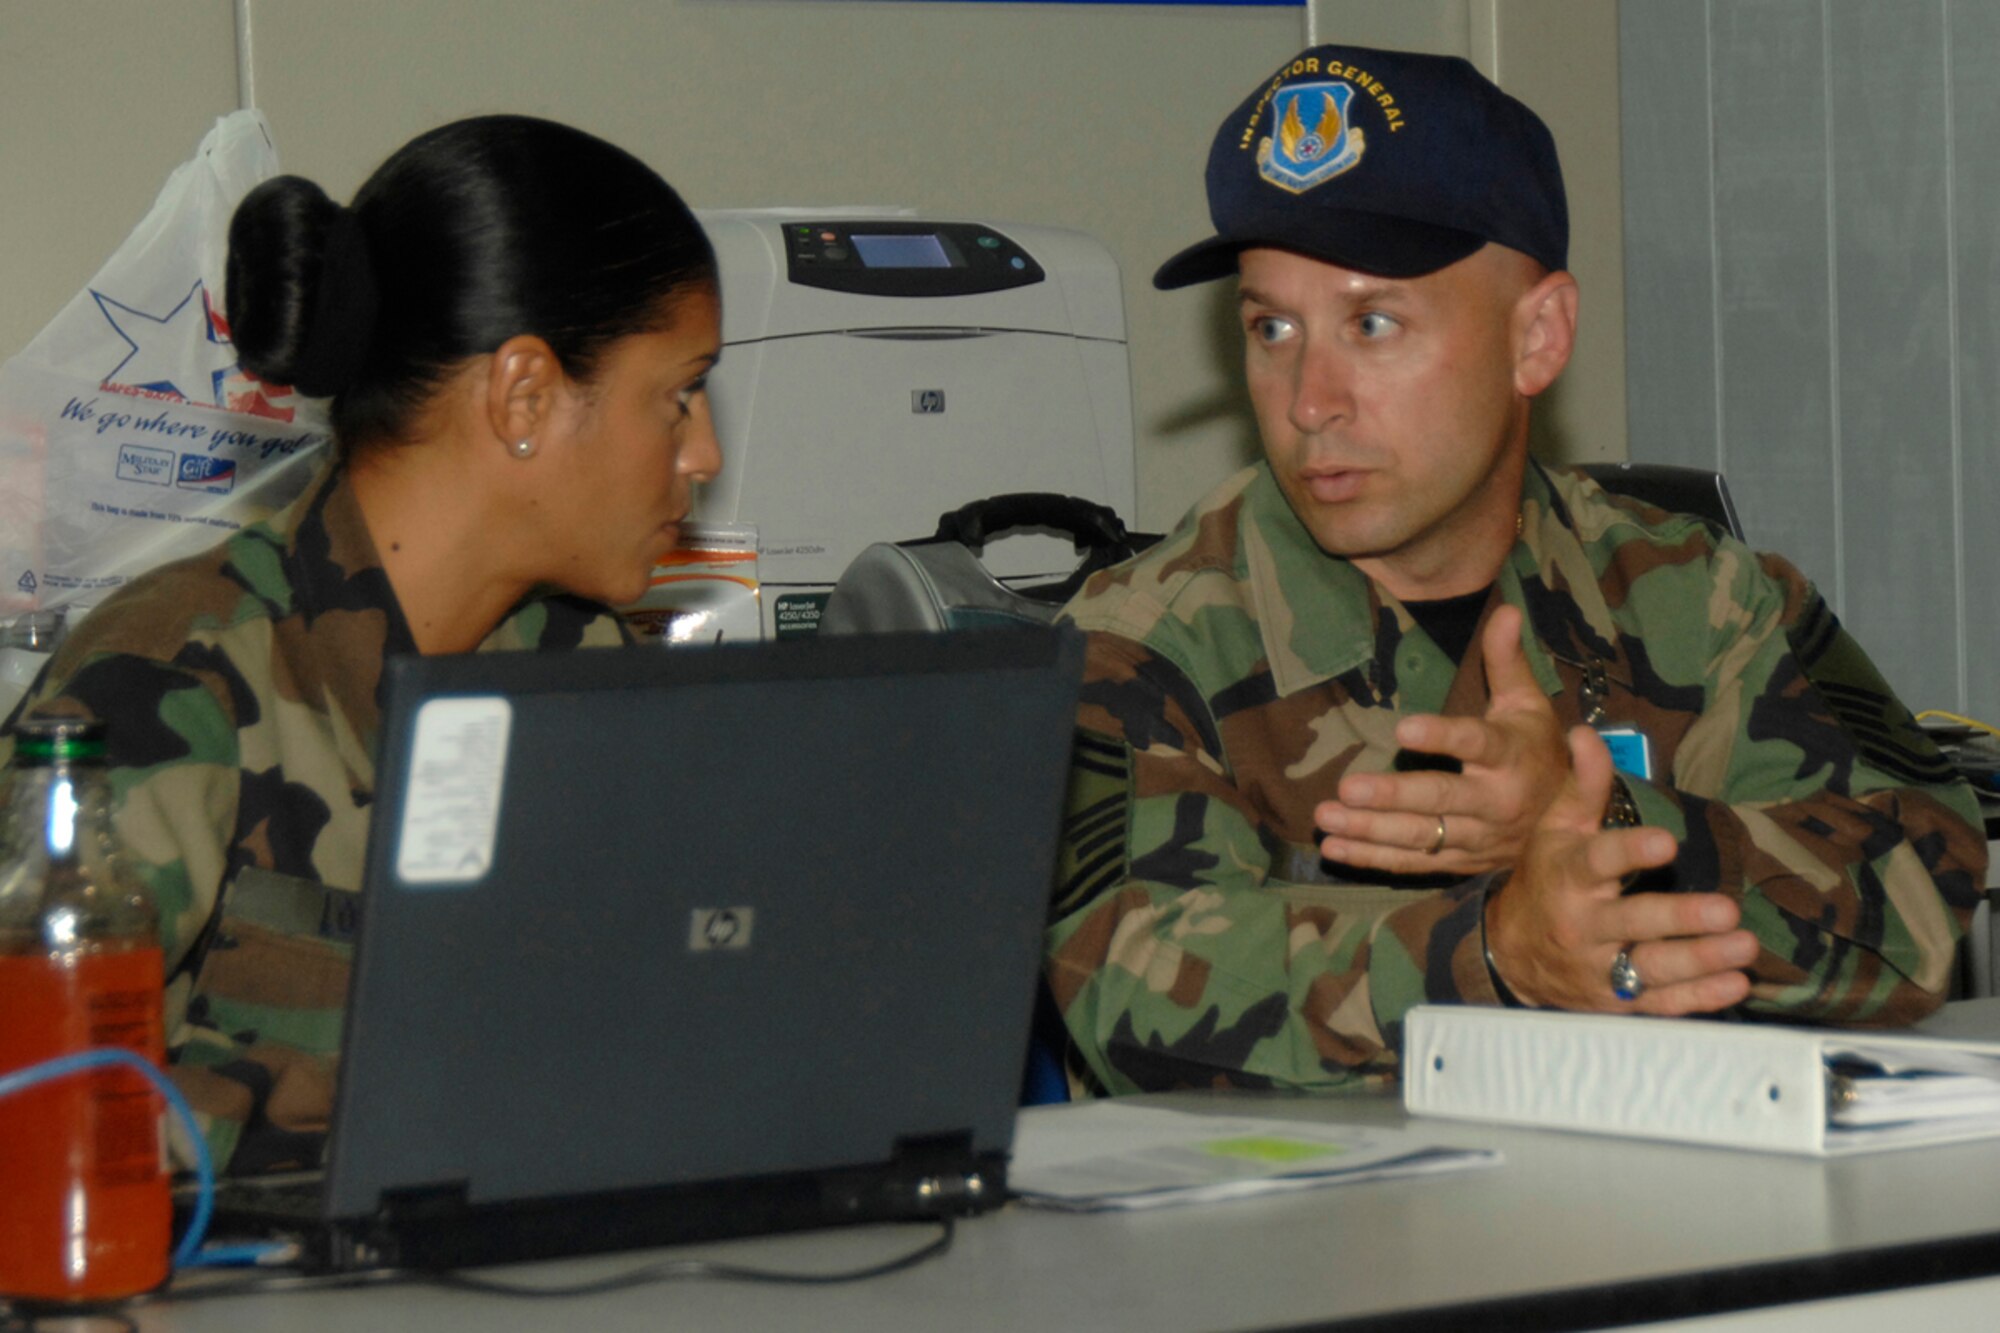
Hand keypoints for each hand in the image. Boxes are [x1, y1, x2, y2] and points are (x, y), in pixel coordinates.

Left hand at [1315, 605, 1569, 875]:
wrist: (1567, 821)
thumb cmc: (1537, 749)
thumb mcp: (1528, 703)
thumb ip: (1508, 661)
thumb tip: (1504, 610)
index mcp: (1511, 756)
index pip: (1475, 744)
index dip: (1442, 737)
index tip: (1402, 727)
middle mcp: (1497, 802)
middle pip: (1441, 799)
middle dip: (1393, 796)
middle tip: (1348, 788)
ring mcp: (1478, 838)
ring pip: (1422, 837)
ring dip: (1370, 831)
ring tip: (1325, 817)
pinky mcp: (1461, 863)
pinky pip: (1413, 864)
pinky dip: (1372, 860)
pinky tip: (1334, 848)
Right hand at [1485, 724, 1754, 1013]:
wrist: (1508, 952)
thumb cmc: (1544, 879)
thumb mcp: (1555, 829)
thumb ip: (1581, 785)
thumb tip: (1585, 733)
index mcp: (1568, 876)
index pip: (1598, 861)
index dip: (1630, 851)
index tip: (1666, 842)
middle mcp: (1581, 925)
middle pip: (1632, 923)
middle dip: (1680, 918)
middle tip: (1726, 911)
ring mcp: (1597, 968)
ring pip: (1650, 969)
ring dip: (1700, 960)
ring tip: (1744, 948)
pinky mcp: (1613, 1002)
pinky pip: (1658, 1004)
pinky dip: (1698, 999)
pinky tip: (1734, 984)